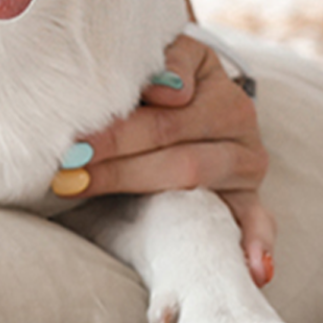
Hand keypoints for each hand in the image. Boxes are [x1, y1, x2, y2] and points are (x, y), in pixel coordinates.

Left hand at [54, 33, 274, 287]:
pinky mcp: (248, 194)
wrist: (183, 89)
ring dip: (134, 182)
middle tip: (65, 166)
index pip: (161, 109)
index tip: (72, 140)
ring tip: (82, 187)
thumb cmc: (153, 73)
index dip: (116, 126)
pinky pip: (258, 220)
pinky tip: (253, 269)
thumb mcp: (154, 54)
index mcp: (211, 81)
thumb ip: (154, 62)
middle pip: (169, 142)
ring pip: (191, 175)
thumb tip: (164, 90)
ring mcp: (244, 160)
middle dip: (111, 156)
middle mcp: (235, 118)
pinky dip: (257, 243)